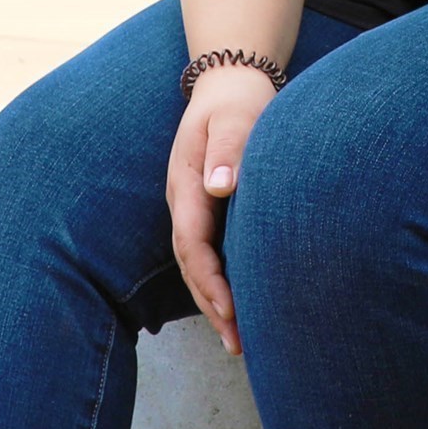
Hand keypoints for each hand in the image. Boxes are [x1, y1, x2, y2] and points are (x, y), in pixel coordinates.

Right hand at [167, 64, 278, 356]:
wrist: (230, 84)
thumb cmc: (238, 101)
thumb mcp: (235, 116)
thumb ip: (229, 149)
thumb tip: (220, 187)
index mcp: (186, 184)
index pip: (192, 242)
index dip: (209, 280)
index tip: (231, 309)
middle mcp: (185, 202)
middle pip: (191, 265)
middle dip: (212, 306)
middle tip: (238, 344)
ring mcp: (194, 209)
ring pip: (198, 266)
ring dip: (215, 305)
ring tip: (240, 343)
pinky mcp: (209, 213)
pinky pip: (209, 256)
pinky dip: (222, 286)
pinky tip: (242, 311)